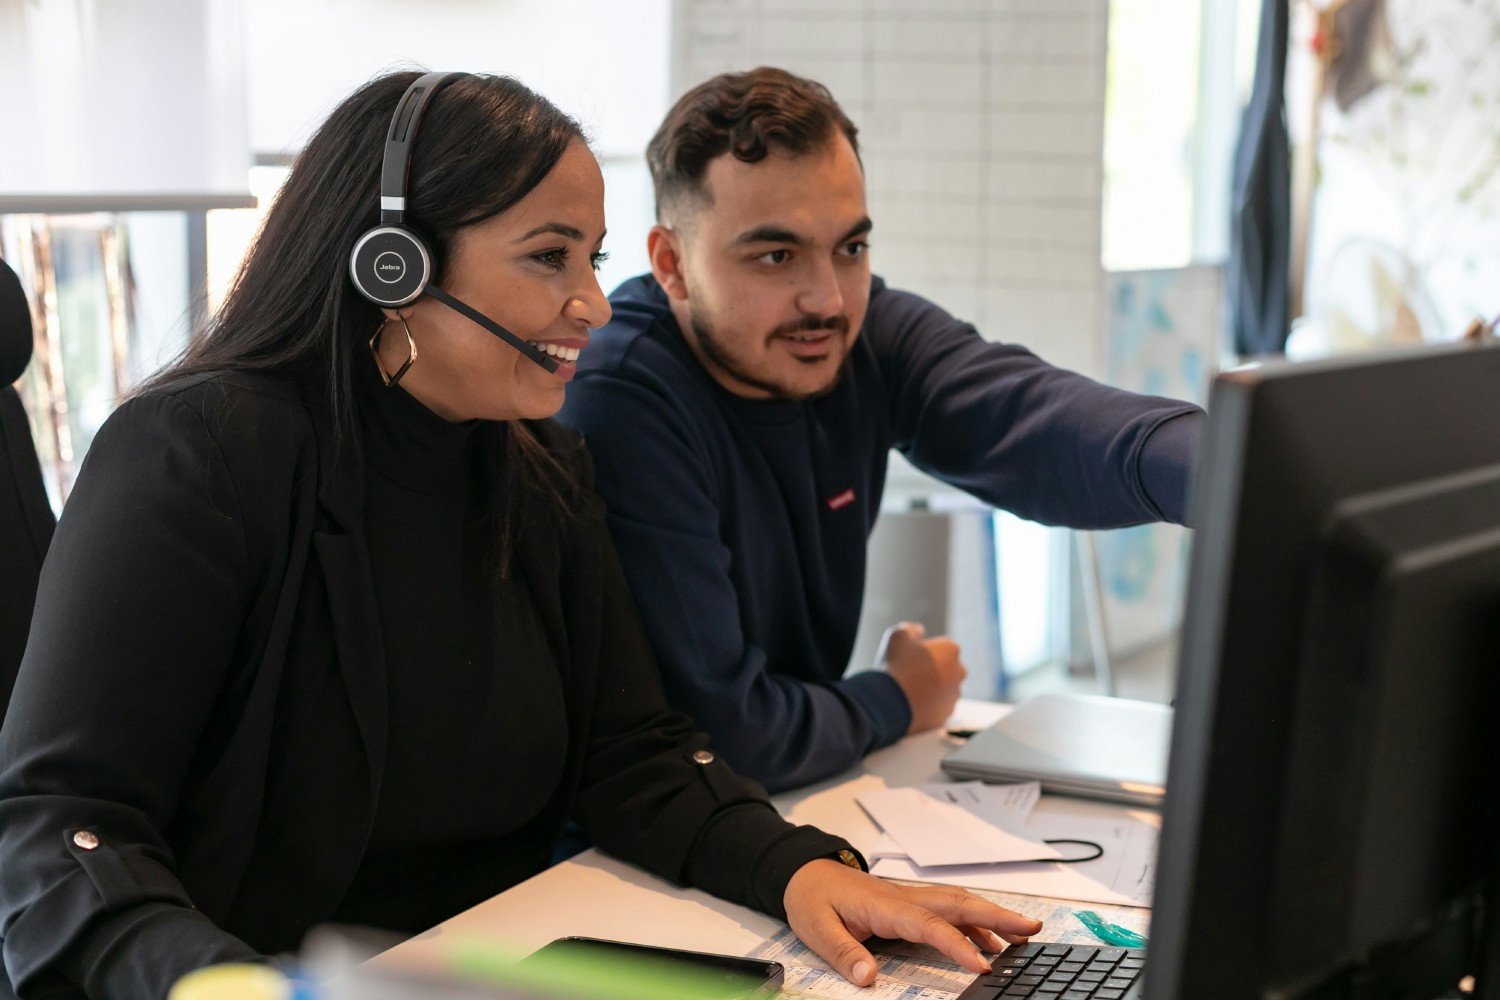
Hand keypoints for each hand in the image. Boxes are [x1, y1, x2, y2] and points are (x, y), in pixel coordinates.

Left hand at [783, 859, 1042, 985]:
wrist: (804, 872)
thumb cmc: (812, 898)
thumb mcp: (817, 929)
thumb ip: (843, 953)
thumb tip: (868, 977)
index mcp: (885, 905)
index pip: (930, 925)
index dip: (959, 946)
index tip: (985, 966)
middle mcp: (904, 898)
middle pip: (958, 905)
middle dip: (997, 917)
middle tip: (1032, 930)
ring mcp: (909, 899)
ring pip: (958, 904)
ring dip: (991, 917)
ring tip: (1023, 936)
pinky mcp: (908, 904)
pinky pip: (947, 911)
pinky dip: (973, 924)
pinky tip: (987, 943)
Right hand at [879, 622, 965, 733]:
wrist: (892, 702)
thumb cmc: (897, 666)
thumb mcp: (898, 636)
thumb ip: (911, 629)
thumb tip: (918, 631)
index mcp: (951, 649)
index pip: (941, 647)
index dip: (924, 650)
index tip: (911, 656)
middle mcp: (959, 672)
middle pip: (946, 668)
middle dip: (933, 669)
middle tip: (911, 673)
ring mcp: (954, 695)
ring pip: (944, 688)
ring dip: (932, 688)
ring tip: (910, 690)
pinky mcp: (947, 713)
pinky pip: (938, 706)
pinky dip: (929, 705)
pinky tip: (913, 703)